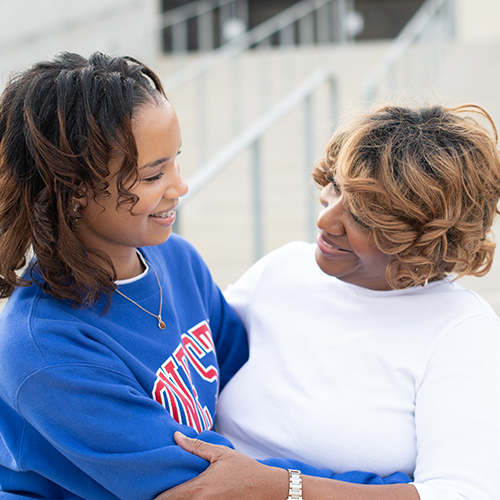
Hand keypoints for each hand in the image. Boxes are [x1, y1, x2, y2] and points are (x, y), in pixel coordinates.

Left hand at [154, 432, 287, 499]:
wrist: (267, 489)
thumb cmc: (244, 468)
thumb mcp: (220, 453)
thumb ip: (196, 447)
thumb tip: (176, 437)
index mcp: (198, 489)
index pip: (166, 499)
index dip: (155, 497)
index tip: (149, 489)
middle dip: (164, 499)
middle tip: (158, 491)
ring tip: (173, 493)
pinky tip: (188, 496)